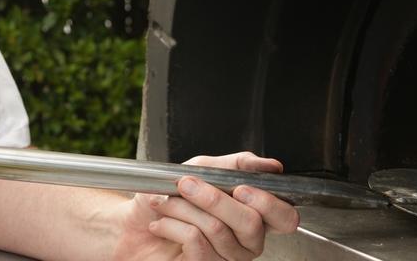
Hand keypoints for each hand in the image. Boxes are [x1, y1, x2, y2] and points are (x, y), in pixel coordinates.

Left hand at [111, 152, 298, 260]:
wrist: (132, 224)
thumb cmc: (166, 196)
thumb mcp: (200, 169)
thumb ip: (237, 165)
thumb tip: (270, 166)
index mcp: (253, 215)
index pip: (284, 217)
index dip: (269, 203)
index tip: (241, 187)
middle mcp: (245, 242)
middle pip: (252, 223)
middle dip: (214, 198)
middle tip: (187, 185)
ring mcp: (226, 258)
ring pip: (217, 229)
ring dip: (183, 208)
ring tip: (165, 203)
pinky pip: (196, 242)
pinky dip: (172, 225)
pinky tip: (162, 225)